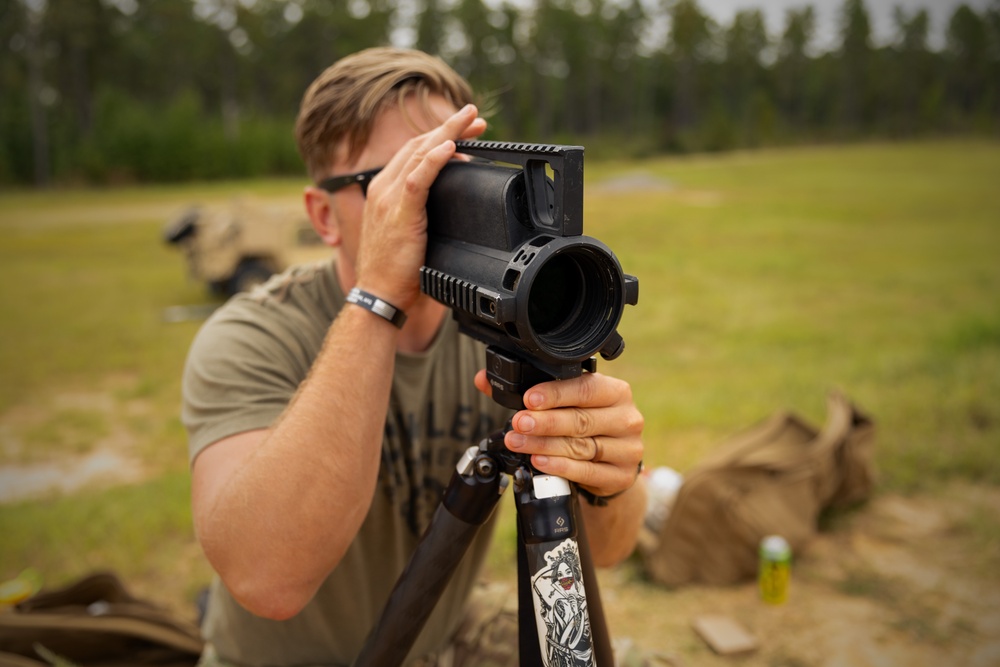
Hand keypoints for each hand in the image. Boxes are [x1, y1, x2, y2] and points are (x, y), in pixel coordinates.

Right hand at [355, 104, 486, 310]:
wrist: (378, 295)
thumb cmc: (396, 272)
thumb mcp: (410, 235)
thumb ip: (424, 216)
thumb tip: (453, 209)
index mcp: (383, 192)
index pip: (412, 154)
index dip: (438, 137)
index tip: (465, 131)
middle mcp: (383, 189)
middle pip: (418, 146)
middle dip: (449, 128)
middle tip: (475, 119)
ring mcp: (388, 200)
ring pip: (419, 155)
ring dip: (448, 134)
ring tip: (471, 122)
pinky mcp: (398, 214)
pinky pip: (417, 179)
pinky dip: (434, 160)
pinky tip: (450, 147)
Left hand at [474, 370, 644, 497]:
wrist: (611, 462)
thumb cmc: (585, 425)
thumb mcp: (564, 404)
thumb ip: (527, 391)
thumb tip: (483, 379)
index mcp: (616, 392)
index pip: (586, 388)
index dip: (555, 394)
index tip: (528, 399)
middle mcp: (627, 418)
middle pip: (581, 419)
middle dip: (545, 422)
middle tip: (518, 423)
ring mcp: (628, 449)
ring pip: (582, 446)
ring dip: (545, 445)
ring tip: (519, 443)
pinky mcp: (623, 476)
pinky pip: (588, 471)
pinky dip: (561, 467)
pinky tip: (540, 461)